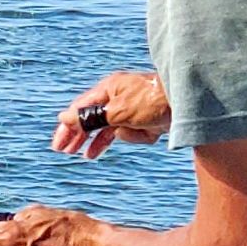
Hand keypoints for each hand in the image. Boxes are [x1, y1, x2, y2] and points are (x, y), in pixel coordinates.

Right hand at [51, 70, 169, 158]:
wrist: (188, 101)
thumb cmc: (151, 101)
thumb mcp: (116, 111)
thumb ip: (90, 117)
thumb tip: (63, 118)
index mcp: (108, 89)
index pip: (80, 110)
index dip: (67, 127)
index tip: (58, 144)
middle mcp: (118, 98)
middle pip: (92, 119)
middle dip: (80, 136)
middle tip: (65, 151)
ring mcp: (132, 109)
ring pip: (110, 128)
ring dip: (100, 141)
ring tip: (87, 156)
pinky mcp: (145, 119)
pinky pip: (132, 132)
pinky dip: (135, 137)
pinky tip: (144, 135)